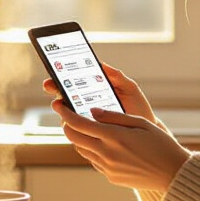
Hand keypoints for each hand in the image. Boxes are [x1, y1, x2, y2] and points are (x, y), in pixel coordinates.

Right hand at [41, 63, 164, 129]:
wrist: (147, 132)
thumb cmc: (137, 107)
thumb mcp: (130, 89)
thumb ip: (117, 76)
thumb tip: (101, 64)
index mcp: (92, 92)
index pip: (70, 84)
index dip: (57, 81)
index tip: (53, 79)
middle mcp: (85, 107)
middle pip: (63, 100)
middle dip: (55, 93)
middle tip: (54, 90)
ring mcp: (86, 122)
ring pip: (67, 118)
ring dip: (64, 113)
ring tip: (66, 107)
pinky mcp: (90, 137)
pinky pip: (77, 133)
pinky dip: (75, 129)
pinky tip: (77, 124)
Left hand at [51, 100, 191, 191]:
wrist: (173, 174)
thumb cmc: (161, 144)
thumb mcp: (141, 123)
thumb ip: (114, 116)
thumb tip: (92, 112)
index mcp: (114, 137)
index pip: (78, 123)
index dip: (64, 113)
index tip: (58, 104)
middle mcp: (107, 153)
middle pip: (74, 137)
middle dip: (66, 124)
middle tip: (68, 115)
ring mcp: (107, 167)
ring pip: (81, 149)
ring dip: (78, 137)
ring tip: (85, 127)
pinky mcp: (110, 177)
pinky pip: (93, 160)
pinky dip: (91, 149)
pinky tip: (100, 143)